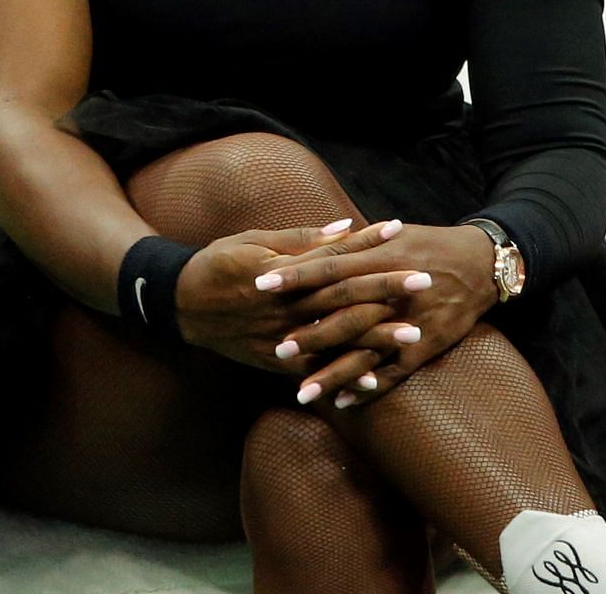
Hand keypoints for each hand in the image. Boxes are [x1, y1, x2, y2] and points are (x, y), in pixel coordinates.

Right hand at [172, 219, 399, 371]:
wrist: (179, 305)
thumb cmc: (218, 264)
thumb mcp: (254, 240)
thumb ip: (300, 238)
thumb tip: (344, 226)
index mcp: (283, 272)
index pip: (334, 257)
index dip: (368, 246)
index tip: (400, 233)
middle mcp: (286, 307)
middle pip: (344, 298)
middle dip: (387, 291)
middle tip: (426, 283)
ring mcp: (281, 337)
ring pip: (336, 338)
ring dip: (376, 336)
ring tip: (413, 335)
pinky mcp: (274, 360)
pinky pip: (315, 370)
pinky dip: (342, 375)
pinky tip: (372, 379)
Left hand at [260, 221, 499, 407]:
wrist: (482, 264)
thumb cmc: (428, 244)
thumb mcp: (391, 236)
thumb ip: (353, 244)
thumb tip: (313, 245)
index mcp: (380, 257)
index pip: (330, 266)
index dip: (295, 275)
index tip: (260, 284)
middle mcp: (393, 290)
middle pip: (344, 313)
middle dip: (310, 332)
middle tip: (277, 349)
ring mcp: (411, 321)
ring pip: (366, 351)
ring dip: (334, 373)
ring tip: (302, 392)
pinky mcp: (427, 345)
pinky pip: (394, 371)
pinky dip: (369, 387)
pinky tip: (344, 401)